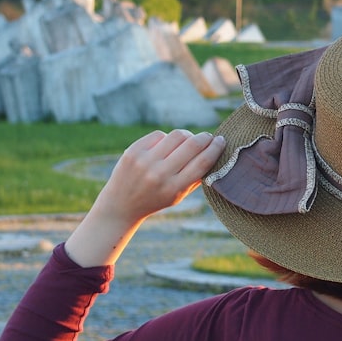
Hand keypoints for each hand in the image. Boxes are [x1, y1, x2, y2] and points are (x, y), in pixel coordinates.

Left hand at [64, 130, 225, 266]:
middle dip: (205, 137)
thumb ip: (196, 177)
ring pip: (177, 135)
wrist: (120, 206)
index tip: (221, 141)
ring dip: (187, 135)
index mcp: (174, 188)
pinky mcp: (133, 151)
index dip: (216, 148)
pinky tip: (166, 146)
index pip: (203, 161)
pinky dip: (167, 138)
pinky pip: (159, 135)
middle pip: (192, 144)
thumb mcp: (178, 195)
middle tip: (209, 137)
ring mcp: (145, 161)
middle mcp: (160, 174)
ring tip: (188, 140)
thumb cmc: (156, 199)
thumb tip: (215, 151)